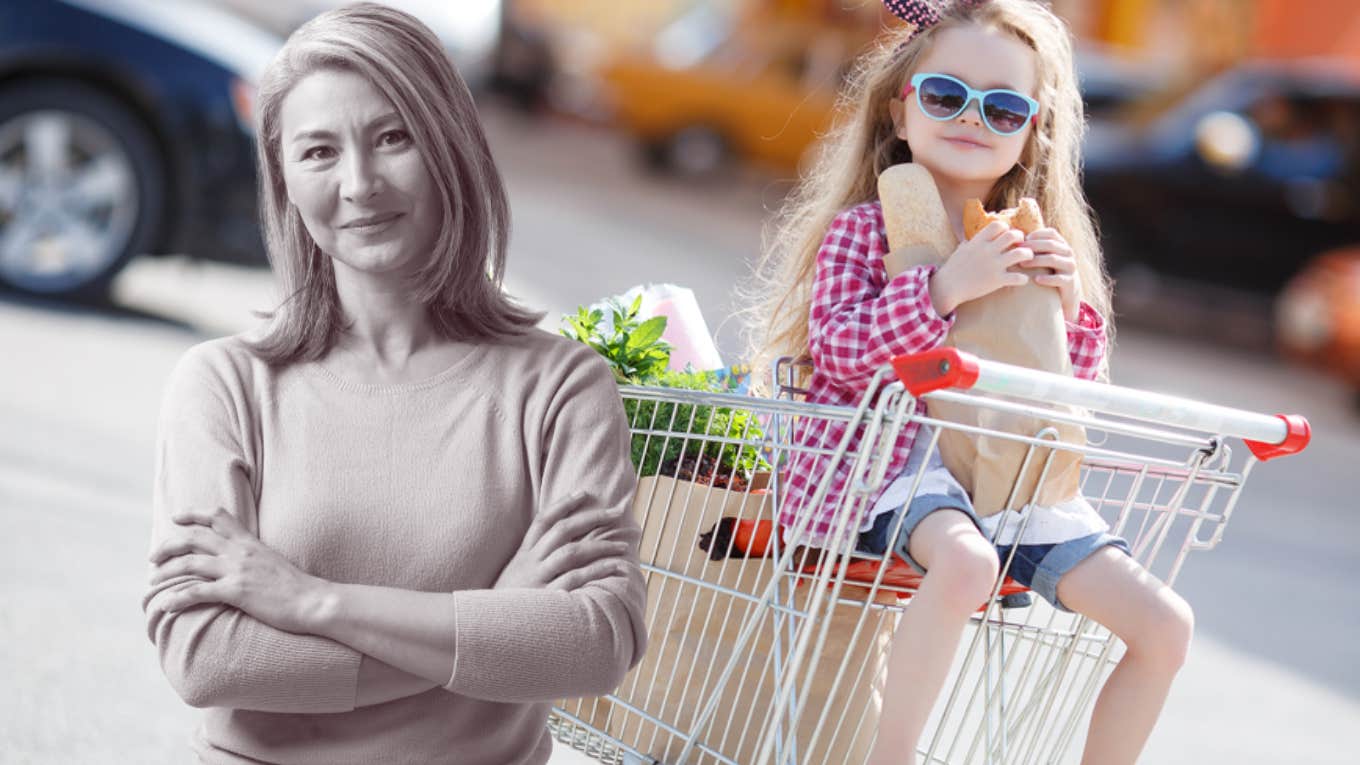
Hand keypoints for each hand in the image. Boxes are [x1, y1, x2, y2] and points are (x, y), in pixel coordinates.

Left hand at [149, 506, 328, 633]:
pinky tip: (166, 605)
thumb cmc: (296, 586)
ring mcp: (237, 570)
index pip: (217, 516)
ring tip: (152, 582)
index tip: (176, 518)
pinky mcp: (237, 591)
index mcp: (249, 541)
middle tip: (153, 558)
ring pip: (190, 563)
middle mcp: (240, 551)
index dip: (192, 514)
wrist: (313, 600)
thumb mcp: (272, 560)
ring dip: (165, 572)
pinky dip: (177, 598)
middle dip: (168, 546)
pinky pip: (198, 592)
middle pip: (194, 538)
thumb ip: (253, 555)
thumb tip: (238, 559)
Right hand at [494, 491, 635, 591]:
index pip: (543, 520)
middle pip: (563, 530)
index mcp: (523, 555)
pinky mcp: (545, 598)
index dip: (563, 504)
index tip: (584, 493)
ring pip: (572, 552)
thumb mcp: (514, 577)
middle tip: (616, 512)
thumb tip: (562, 549)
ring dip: (600, 546)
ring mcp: (537, 579)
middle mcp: (530, 562)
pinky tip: (613, 567)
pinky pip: (575, 579)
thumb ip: (533, 561)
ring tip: (622, 546)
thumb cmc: (506, 605)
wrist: (487, 629)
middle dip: (592, 518)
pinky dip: (596, 570)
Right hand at [929, 220, 1031, 315]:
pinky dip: (1023, 278)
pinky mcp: (997, 281)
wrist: (947, 288)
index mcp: (978, 241)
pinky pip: (1018, 277)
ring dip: (1028, 255)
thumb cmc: (952, 269)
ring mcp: (994, 265)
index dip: (1006, 229)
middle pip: (1013, 235)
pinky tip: (1020, 280)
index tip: (1006, 236)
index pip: (998, 225)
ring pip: (1021, 253)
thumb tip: (969, 240)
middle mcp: (988, 250)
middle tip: (1020, 245)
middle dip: (1021, 239)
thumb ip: (968, 244)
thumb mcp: (959, 251)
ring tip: (1026, 260)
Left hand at [1021, 227, 1080, 320]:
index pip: (1051, 233)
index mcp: (1062, 245)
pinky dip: (1047, 278)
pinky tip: (1036, 279)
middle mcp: (1068, 253)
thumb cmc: (1049, 271)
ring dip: (1036, 260)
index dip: (1036, 235)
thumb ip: (1035, 247)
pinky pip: (1059, 278)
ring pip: (1053, 259)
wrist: (1066, 292)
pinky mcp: (1069, 281)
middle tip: (1017, 251)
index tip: (1022, 240)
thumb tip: (1014, 240)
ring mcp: (1070, 267)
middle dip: (1033, 246)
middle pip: (1050, 245)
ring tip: (1022, 264)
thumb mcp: (1045, 257)